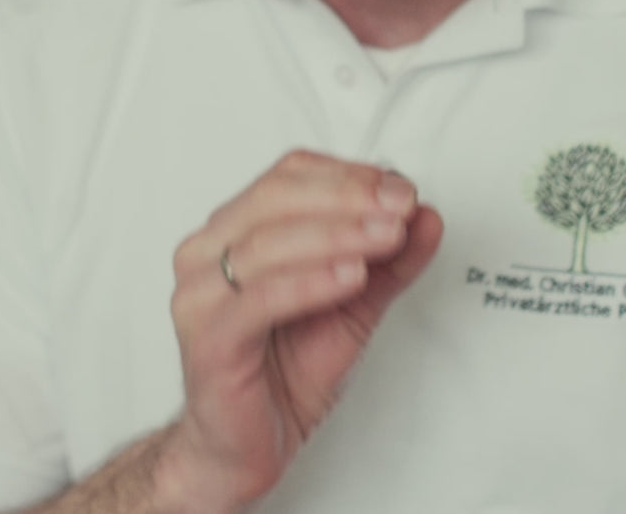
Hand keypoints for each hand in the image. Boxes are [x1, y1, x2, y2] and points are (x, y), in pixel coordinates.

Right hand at [161, 150, 442, 511]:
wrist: (240, 451)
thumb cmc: (282, 373)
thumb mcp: (353, 306)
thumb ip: (388, 261)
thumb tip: (426, 218)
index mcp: (234, 229)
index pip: (289, 174)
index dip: (349, 175)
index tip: (401, 188)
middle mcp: (207, 252)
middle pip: (277, 198)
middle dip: (348, 198)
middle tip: (399, 207)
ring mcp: (199, 294)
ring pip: (269, 243)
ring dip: (337, 235)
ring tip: (386, 237)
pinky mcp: (207, 339)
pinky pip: (258, 300)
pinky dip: (309, 282)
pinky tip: (350, 276)